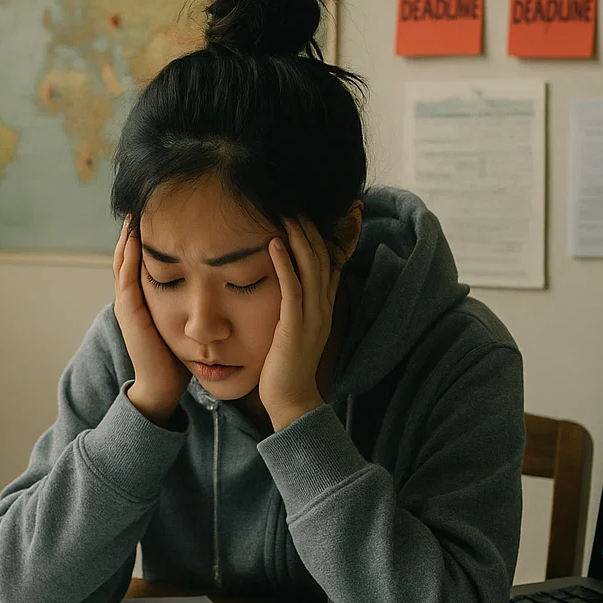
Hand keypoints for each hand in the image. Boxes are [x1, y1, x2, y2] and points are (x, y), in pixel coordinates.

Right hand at [112, 217, 187, 425]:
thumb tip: (211, 287)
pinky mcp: (130, 314)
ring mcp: (127, 307)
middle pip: (127, 257)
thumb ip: (189, 306)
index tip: (154, 215)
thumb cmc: (177, 359)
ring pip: (123, 264)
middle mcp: (132, 301)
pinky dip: (128, 258)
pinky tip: (134, 240)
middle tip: (138, 204)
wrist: (162, 387)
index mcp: (144, 301)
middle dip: (132, 232)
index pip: (141, 263)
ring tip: (132, 214)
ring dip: (126, 239)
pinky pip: (127, 280)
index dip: (144, 240)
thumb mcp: (183, 325)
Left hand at [259, 217, 341, 431]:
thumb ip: (294, 305)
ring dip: (298, 238)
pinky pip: (292, 288)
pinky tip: (273, 244)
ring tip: (286, 214)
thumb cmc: (286, 365)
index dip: (322, 235)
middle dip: (310, 228)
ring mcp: (312, 316)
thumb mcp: (294, 328)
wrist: (290, 399)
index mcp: (324, 306)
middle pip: (322, 257)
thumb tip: (286, 285)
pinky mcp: (295, 326)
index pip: (329, 261)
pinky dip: (284, 263)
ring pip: (310, 267)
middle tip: (294, 203)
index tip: (309, 212)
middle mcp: (323, 307)